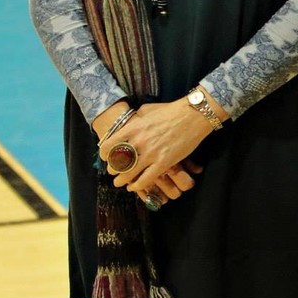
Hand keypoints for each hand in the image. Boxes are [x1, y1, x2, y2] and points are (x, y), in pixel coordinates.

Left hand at [99, 99, 216, 199]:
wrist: (193, 115)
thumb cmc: (171, 110)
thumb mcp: (147, 110)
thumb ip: (135, 118)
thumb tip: (130, 123)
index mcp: (133, 128)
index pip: (109, 146)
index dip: (105, 155)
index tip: (106, 158)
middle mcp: (139, 142)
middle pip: (117, 162)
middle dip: (113, 169)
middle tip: (114, 172)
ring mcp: (151, 153)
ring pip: (129, 174)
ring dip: (122, 180)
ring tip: (120, 183)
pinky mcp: (164, 163)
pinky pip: (146, 179)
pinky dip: (137, 186)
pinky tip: (134, 187)